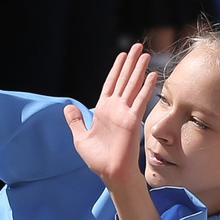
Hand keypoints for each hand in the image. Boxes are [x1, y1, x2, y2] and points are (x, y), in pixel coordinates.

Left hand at [63, 42, 156, 192]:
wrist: (111, 173)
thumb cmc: (98, 159)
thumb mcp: (80, 138)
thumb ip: (75, 121)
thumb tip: (68, 107)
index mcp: (104, 110)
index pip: (111, 84)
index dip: (117, 69)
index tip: (123, 55)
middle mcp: (116, 108)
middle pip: (124, 80)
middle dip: (131, 63)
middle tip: (138, 46)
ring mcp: (126, 113)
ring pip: (133, 86)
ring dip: (139, 70)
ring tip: (146, 54)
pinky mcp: (133, 120)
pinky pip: (140, 100)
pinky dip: (146, 87)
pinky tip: (151, 74)